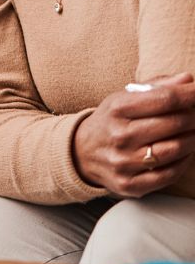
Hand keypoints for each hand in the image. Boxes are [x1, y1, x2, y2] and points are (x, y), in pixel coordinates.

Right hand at [73, 73, 194, 196]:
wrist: (81, 153)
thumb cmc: (110, 121)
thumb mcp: (123, 98)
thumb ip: (156, 87)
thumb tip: (188, 79)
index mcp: (116, 109)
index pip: (165, 99)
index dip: (191, 94)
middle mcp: (119, 136)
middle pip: (175, 123)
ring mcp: (125, 162)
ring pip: (177, 149)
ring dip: (193, 139)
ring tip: (192, 132)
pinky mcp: (130, 184)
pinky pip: (171, 174)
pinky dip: (184, 162)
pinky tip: (183, 152)